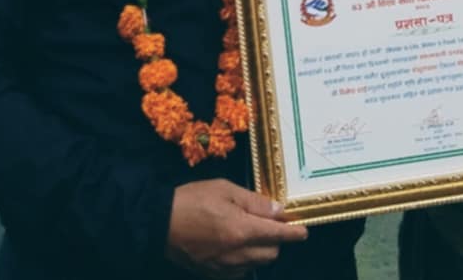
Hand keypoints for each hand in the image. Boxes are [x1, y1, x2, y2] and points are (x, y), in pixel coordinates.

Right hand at [165, 179, 307, 277]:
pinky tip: (235, 247)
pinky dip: (245, 261)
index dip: (295, 233)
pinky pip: (240, 271)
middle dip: (276, 240)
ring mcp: (225, 267)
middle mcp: (238, 254)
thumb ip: (255, 202)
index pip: (279, 235)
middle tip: (268, 224)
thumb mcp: (225, 190)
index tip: (303, 230)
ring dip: (261, 251)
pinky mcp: (214, 274)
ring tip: (249, 234)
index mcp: (242, 230)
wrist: (159, 222)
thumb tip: (279, 211)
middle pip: (272, 253)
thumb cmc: (192, 200)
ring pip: (257, 264)